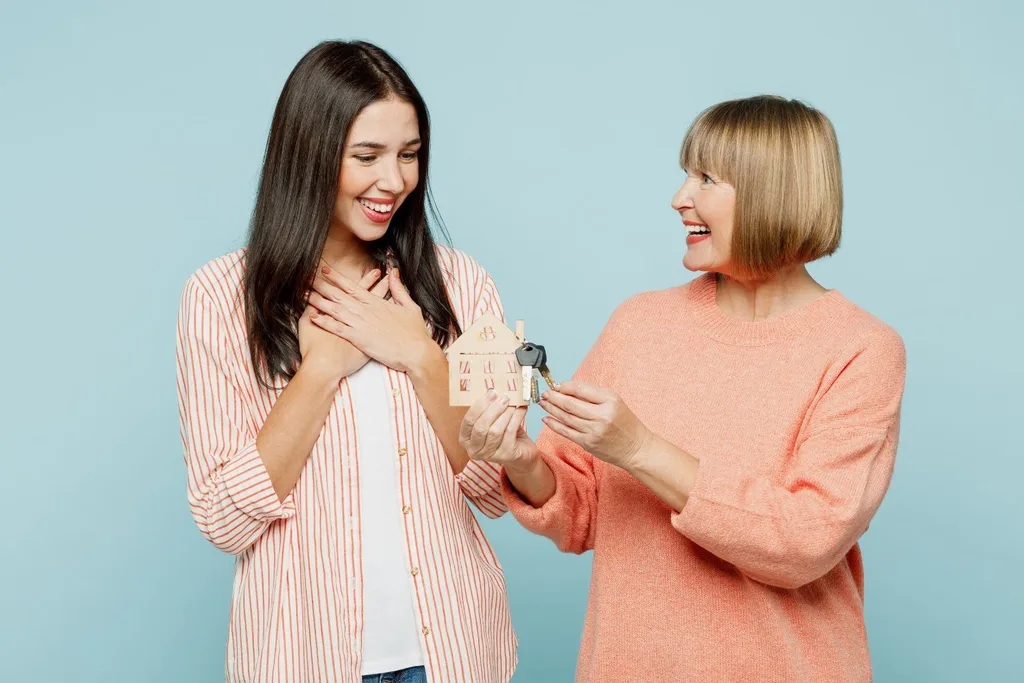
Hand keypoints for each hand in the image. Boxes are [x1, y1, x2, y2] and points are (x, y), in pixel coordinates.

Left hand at [309, 266, 434, 372]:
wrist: (417, 352)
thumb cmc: (415, 332)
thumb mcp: (410, 306)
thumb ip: (399, 289)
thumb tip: (394, 273)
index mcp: (376, 302)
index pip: (351, 286)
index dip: (336, 277)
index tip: (323, 270)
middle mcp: (365, 310)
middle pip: (338, 295)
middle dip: (320, 285)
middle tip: (304, 278)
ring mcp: (361, 324)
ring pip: (335, 309)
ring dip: (318, 301)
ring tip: (303, 294)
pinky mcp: (359, 338)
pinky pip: (337, 328)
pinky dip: (325, 322)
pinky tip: (312, 317)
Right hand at [459, 391, 535, 469]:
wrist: (521, 452)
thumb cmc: (504, 434)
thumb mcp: (492, 421)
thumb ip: (489, 409)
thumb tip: (493, 391)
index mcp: (466, 439)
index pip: (468, 421)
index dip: (479, 406)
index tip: (491, 393)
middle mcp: (474, 450)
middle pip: (481, 427)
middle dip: (493, 409)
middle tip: (504, 398)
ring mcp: (489, 455)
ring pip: (495, 431)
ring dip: (505, 414)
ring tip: (513, 404)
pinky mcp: (505, 456)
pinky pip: (509, 433)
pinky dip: (516, 418)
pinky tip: (521, 410)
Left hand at [539, 380, 650, 468]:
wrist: (635, 448)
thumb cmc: (625, 423)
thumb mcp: (615, 402)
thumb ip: (593, 395)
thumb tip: (568, 389)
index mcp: (610, 400)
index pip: (581, 389)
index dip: (565, 386)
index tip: (556, 385)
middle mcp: (602, 415)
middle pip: (570, 404)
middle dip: (554, 397)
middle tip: (545, 393)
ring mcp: (594, 431)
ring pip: (566, 417)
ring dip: (551, 409)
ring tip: (543, 403)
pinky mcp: (588, 443)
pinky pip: (566, 432)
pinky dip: (554, 425)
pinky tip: (546, 419)